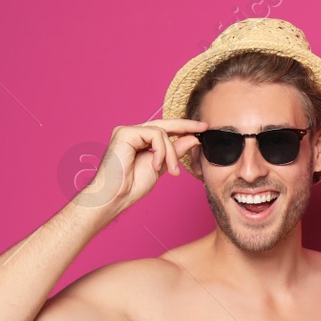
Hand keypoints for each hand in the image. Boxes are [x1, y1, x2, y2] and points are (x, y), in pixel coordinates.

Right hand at [76, 120, 206, 211]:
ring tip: (172, 171)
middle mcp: (133, 133)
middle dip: (187, 125)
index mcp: (140, 140)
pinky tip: (156, 165)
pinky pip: (155, 135)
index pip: (166, 130)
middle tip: (204, 127)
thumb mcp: (161, 166)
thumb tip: (192, 139)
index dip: (184, 128)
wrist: (115, 196)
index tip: (203, 129)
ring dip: (171, 153)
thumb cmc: (132, 185)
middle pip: (165, 124)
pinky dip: (161, 151)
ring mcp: (128, 131)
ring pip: (162, 132)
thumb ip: (174, 152)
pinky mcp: (125, 133)